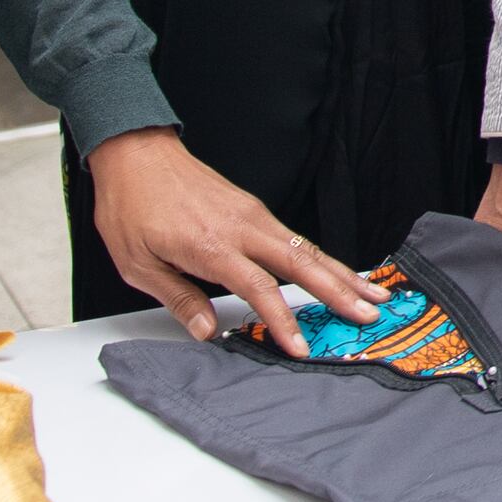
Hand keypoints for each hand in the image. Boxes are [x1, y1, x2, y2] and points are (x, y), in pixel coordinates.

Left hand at [83, 129, 379, 346]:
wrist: (135, 154)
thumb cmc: (130, 206)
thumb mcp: (137, 263)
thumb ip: (178, 298)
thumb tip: (207, 331)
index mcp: (210, 245)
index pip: (259, 289)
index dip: (283, 321)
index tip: (301, 347)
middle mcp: (240, 227)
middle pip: (301, 263)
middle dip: (339, 291)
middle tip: (369, 314)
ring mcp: (252, 214)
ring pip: (305, 247)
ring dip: (340, 272)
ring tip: (371, 293)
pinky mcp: (253, 208)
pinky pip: (294, 236)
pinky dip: (320, 256)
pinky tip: (334, 269)